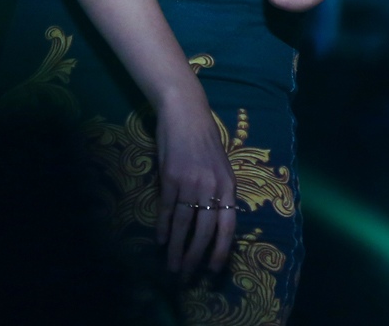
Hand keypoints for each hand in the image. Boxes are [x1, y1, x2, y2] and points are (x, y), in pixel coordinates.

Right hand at [155, 94, 237, 278]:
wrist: (185, 112)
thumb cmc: (204, 139)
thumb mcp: (220, 166)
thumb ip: (218, 192)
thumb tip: (213, 223)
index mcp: (228, 185)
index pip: (228, 227)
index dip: (220, 251)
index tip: (212, 270)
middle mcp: (211, 187)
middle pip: (204, 231)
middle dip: (195, 257)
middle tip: (186, 276)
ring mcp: (190, 183)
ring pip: (183, 224)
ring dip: (176, 248)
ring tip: (171, 267)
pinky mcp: (170, 177)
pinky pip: (167, 209)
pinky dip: (162, 227)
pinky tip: (159, 241)